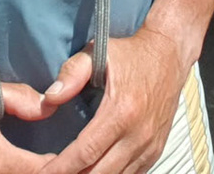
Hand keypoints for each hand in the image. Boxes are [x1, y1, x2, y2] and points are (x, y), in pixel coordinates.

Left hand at [39, 26, 188, 173]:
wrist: (170, 54)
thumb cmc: (131, 54)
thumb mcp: (98, 53)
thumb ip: (72, 74)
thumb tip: (49, 99)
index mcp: (121, 111)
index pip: (85, 152)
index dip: (61, 168)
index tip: (43, 172)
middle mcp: (138, 134)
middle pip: (99, 173)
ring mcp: (150, 146)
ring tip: (71, 173)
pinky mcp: (156, 151)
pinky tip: (93, 172)